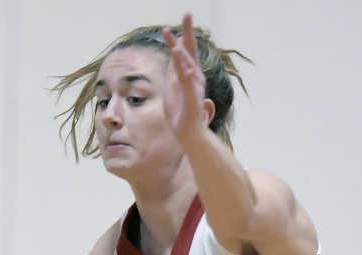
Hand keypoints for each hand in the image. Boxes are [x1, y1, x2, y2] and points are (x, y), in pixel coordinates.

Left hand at [162, 14, 211, 143]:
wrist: (188, 133)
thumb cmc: (180, 111)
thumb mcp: (173, 87)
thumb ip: (174, 69)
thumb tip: (173, 51)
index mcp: (187, 74)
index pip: (182, 52)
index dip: (177, 37)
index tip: (167, 27)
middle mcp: (194, 78)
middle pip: (190, 52)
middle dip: (187, 34)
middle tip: (187, 14)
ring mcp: (194, 89)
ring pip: (188, 68)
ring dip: (183, 56)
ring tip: (176, 44)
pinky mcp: (192, 101)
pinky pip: (189, 87)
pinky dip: (187, 77)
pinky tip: (184, 68)